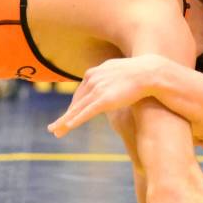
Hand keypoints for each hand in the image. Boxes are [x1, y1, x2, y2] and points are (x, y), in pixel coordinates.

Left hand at [47, 55, 165, 137]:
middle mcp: (92, 80)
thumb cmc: (138, 72)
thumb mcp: (118, 70)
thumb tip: (110, 82)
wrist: (149, 72)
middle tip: (54, 128)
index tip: (68, 114)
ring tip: (55, 132)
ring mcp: (97, 90)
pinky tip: (67, 127)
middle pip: (75, 102)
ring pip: (76, 109)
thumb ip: (109, 76)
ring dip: (64, 122)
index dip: (74, 105)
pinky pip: (86, 113)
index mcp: (94, 72)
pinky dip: (75, 121)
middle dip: (65, 116)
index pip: (80, 92)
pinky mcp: (103, 100)